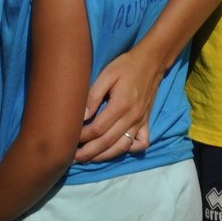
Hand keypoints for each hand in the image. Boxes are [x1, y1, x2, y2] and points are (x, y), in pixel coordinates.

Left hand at [74, 47, 158, 162]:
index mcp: (121, 105)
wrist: (151, 62)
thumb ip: (93, 96)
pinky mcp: (146, 122)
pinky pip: (141, 143)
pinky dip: (130, 150)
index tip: (70, 137)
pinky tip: (117, 148)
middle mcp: (132, 117)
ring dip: (104, 156)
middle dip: (88, 153)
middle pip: (107, 142)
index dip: (82, 137)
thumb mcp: (106, 74)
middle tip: (72, 158)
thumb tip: (82, 117)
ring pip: (122, 147)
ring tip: (89, 159)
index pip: (97, 129)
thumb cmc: (125, 66)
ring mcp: (141, 121)